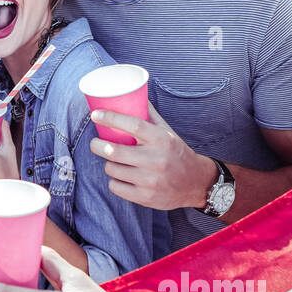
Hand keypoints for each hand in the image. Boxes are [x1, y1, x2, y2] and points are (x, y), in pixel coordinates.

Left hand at [89, 107, 216, 210]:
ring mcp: (150, 181)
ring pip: (111, 169)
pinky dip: (114, 180)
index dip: (111, 118)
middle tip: (96, 143)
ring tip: (114, 160)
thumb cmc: (176, 152)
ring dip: (108, 163)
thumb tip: (132, 94)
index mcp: (161, 140)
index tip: (95, 114)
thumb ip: (149, 115)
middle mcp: (156, 160)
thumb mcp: (167, 132)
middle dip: (97, 145)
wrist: (196, 183)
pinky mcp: (145, 197)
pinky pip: (115, 186)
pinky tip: (121, 176)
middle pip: (114, 150)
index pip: (133, 125)